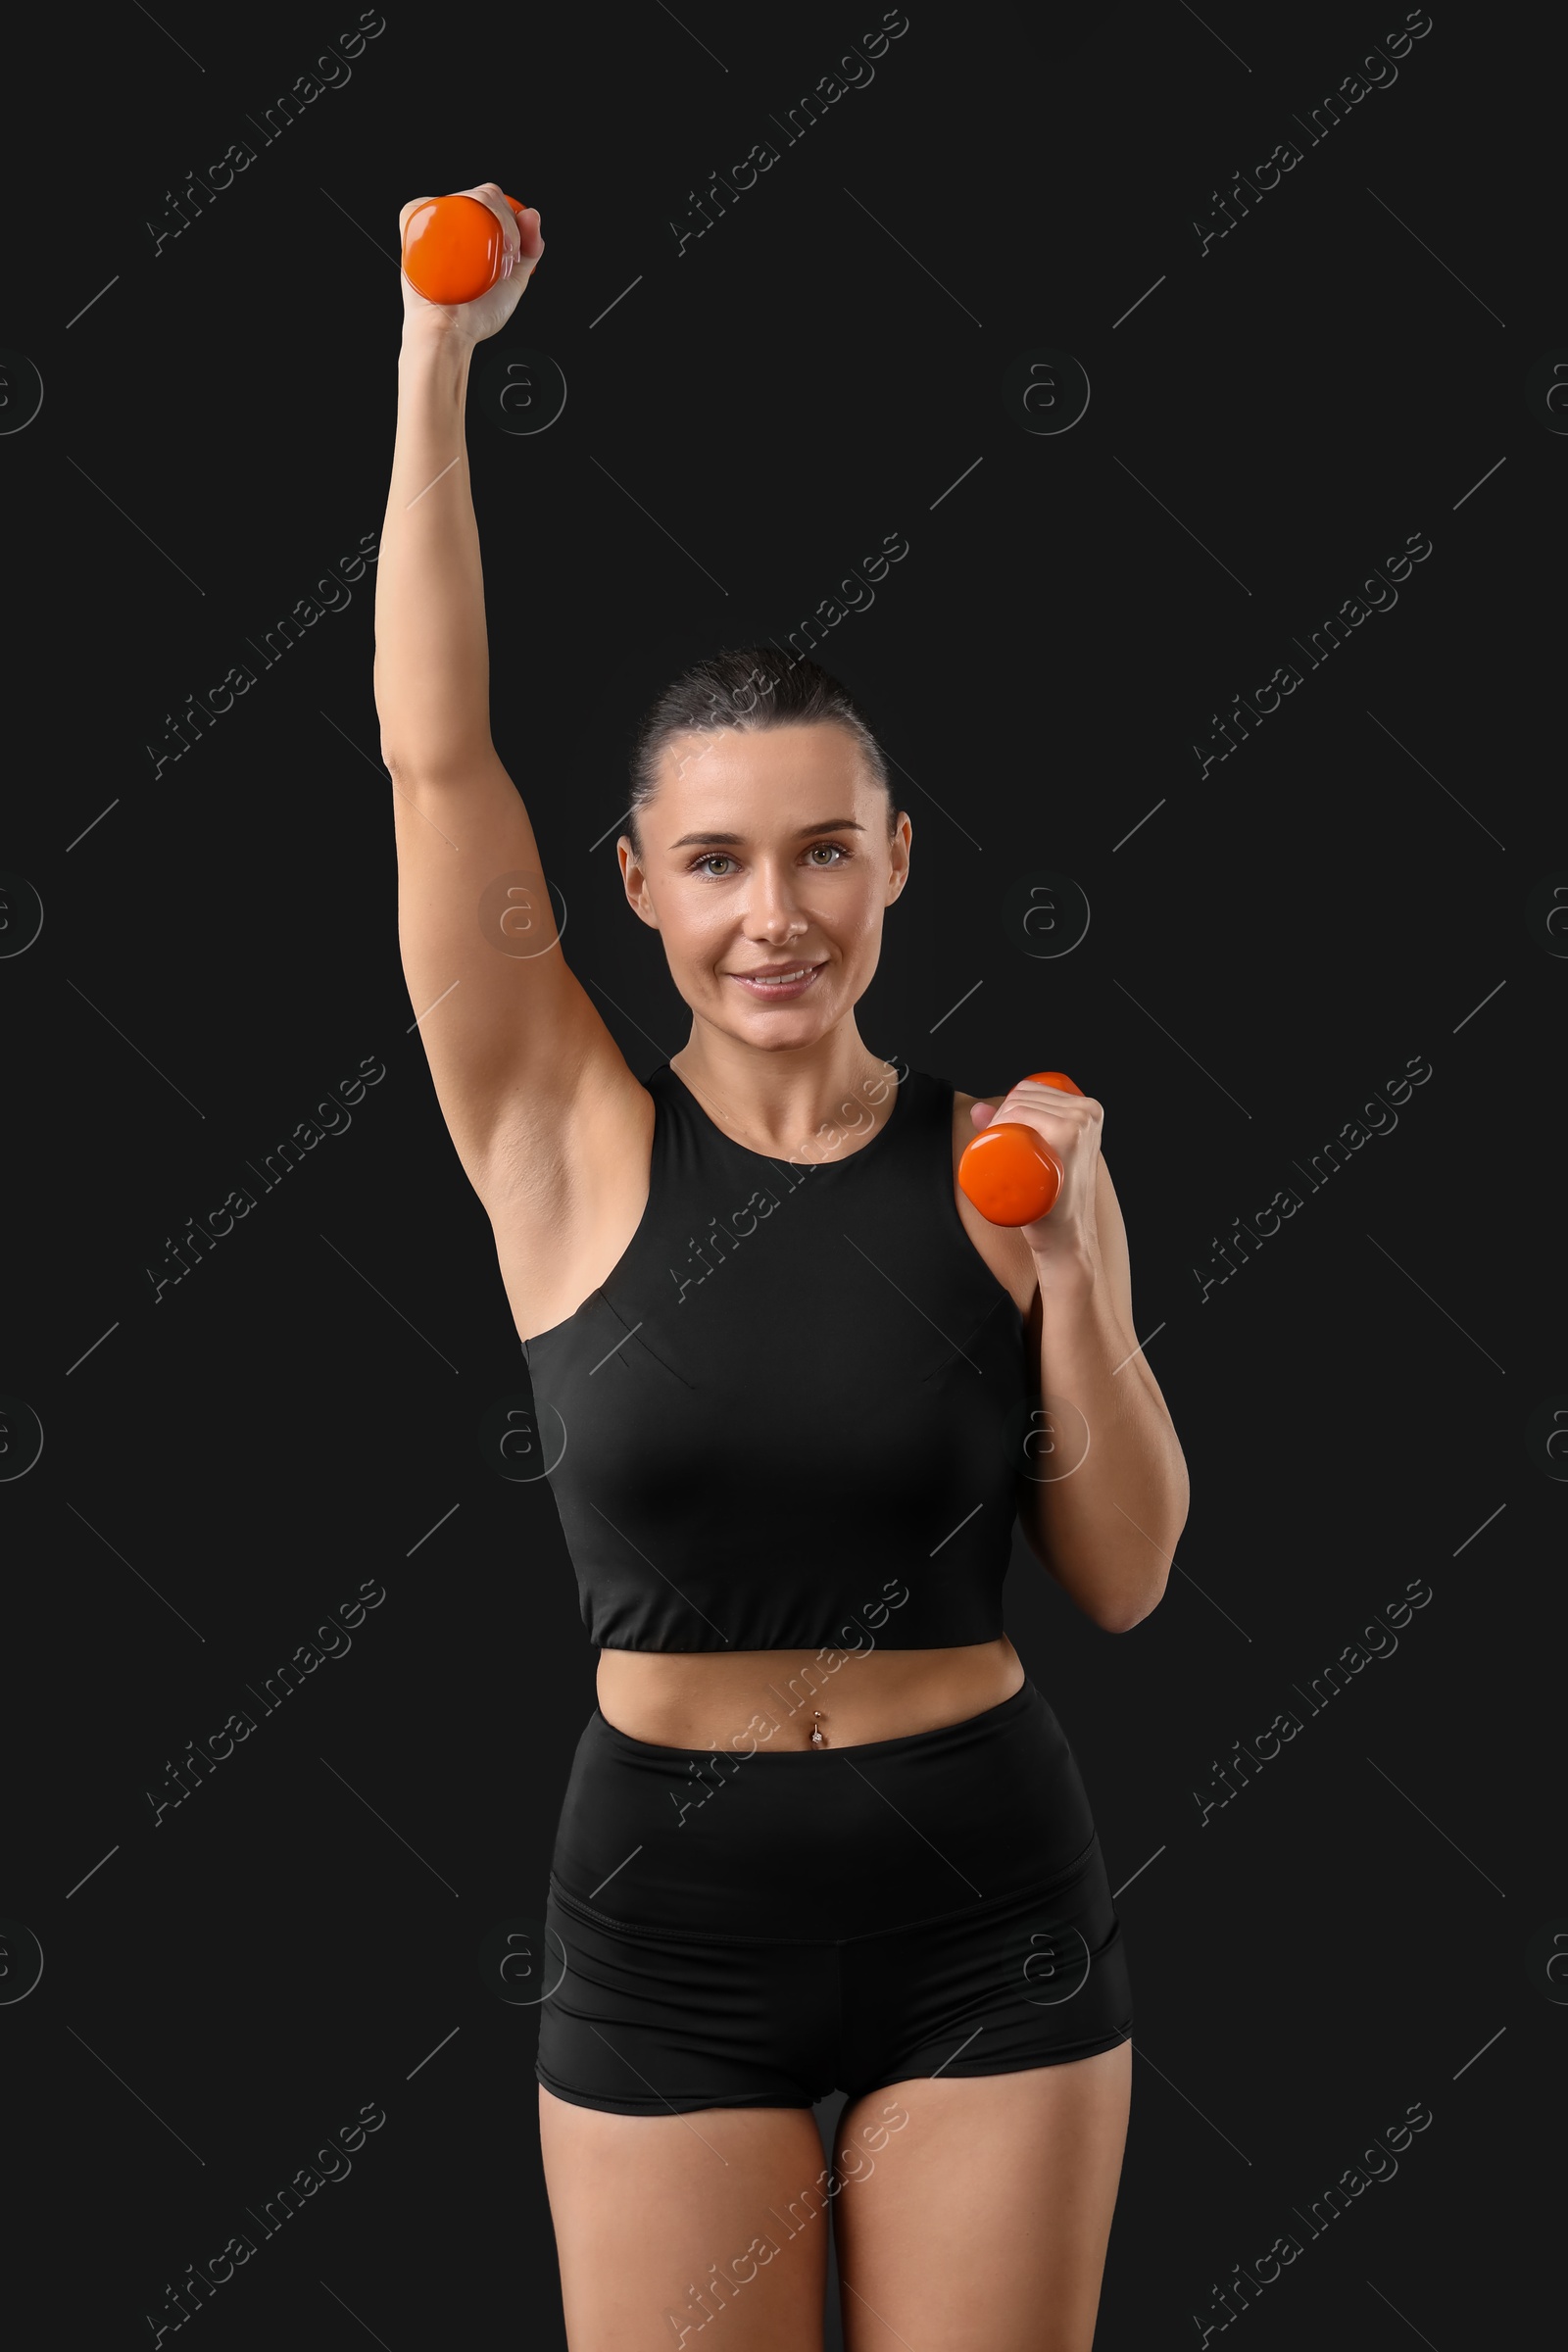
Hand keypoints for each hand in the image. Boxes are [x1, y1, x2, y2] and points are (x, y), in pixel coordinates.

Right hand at [397, 181, 544, 346]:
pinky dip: (449, 212)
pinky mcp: (414, 225)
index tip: (516, 251)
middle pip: (482, 195)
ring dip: (490, 218)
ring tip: (493, 258)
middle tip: (507, 256)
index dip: (512, 219)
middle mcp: (452, 223)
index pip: (494, 202)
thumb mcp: (513, 280)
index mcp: (470, 230)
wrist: (450, 333)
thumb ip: (530, 249)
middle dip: (506, 221)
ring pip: (464, 197)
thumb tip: (532, 214)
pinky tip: (464, 242)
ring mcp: (432, 223)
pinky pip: (427, 203)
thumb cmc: (475, 314)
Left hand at [968, 1080, 1103, 1273]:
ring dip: (996, 1122)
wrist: (1067, 1235)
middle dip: (997, 1117)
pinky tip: (1002, 1136)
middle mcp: (1087, 1111)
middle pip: (1024, 1097)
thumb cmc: (1053, 1198)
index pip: (1032, 1091)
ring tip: (1000, 1151)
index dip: (1005, 1107)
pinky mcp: (1069, 1137)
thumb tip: (977, 1109)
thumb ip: (1014, 1128)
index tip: (997, 1136)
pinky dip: (1005, 1120)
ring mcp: (1080, 1123)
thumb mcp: (1041, 1156)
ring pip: (1020, 1105)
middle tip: (995, 1149)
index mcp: (1087, 1109)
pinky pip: (1024, 1113)